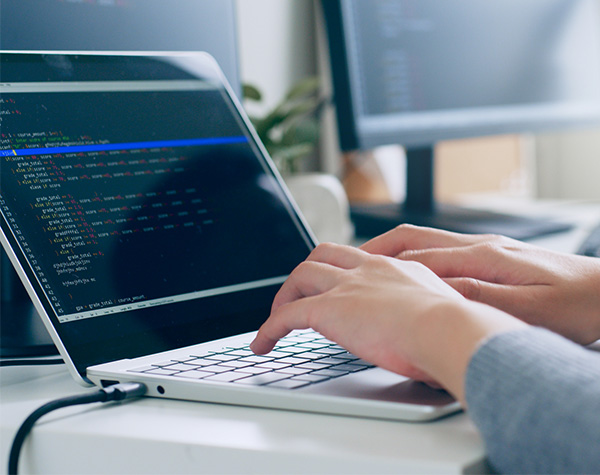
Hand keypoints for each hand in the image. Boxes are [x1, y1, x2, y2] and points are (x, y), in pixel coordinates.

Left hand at [251, 242, 522, 401]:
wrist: (448, 329)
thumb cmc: (456, 328)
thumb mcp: (443, 310)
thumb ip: (431, 312)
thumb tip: (434, 332)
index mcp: (393, 268)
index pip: (356, 257)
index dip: (339, 267)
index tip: (334, 282)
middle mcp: (367, 270)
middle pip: (323, 255)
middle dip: (307, 272)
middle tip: (298, 293)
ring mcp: (346, 286)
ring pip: (302, 275)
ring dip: (285, 295)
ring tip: (276, 317)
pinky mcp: (328, 310)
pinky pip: (287, 315)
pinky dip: (269, 328)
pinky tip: (262, 344)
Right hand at [361, 225, 599, 344]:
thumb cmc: (576, 305)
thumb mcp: (528, 309)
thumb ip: (480, 296)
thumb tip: (435, 289)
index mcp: (484, 258)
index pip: (419, 259)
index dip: (382, 266)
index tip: (354, 275)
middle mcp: (480, 247)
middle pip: (415, 239)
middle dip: (377, 247)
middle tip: (348, 260)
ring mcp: (487, 249)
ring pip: (426, 241)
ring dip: (393, 248)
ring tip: (368, 262)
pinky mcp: (494, 257)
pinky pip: (442, 251)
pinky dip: (415, 256)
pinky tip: (409, 270)